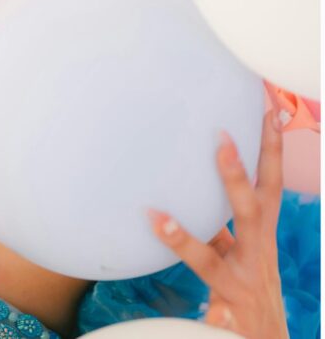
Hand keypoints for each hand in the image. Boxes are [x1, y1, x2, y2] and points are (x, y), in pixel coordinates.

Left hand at [147, 106, 290, 337]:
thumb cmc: (249, 294)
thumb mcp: (241, 255)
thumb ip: (219, 229)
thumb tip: (191, 193)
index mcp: (259, 239)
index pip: (267, 187)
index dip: (270, 150)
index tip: (269, 111)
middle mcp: (256, 260)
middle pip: (251, 211)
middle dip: (235, 176)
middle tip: (221, 139)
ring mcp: (243, 291)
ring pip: (213, 263)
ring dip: (185, 239)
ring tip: (156, 217)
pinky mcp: (232, 323)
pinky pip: (220, 322)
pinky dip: (215, 318)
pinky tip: (210, 315)